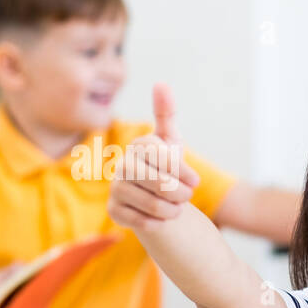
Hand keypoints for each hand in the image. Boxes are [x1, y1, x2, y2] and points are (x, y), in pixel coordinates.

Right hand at [108, 84, 200, 231]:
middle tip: (184, 197)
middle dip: (181, 195)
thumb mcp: (172, 142)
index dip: (185, 174)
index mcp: (139, 146)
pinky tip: (158, 219)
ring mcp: (115, 188)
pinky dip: (158, 223)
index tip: (194, 181)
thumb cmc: (168, 169)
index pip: (167, 160)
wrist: (161, 201)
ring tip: (174, 207)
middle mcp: (122, 164)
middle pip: (162, 184)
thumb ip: (166, 114)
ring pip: (154, 205)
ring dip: (172, 210)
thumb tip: (160, 83)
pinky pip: (142, 221)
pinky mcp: (113, 211)